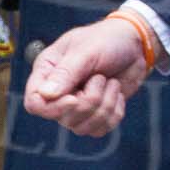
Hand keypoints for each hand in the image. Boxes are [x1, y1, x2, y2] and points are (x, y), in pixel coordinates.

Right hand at [22, 16, 152, 136]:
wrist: (134, 44)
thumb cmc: (106, 39)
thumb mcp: (86, 51)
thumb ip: (66, 72)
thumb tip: (45, 95)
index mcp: (47, 71)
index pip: (34, 103)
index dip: (53, 108)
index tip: (74, 98)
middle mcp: (58, 91)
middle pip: (61, 118)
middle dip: (89, 101)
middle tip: (101, 77)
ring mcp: (76, 105)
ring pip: (81, 128)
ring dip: (104, 106)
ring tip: (110, 82)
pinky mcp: (95, 114)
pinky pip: (99, 130)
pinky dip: (114, 113)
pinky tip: (116, 92)